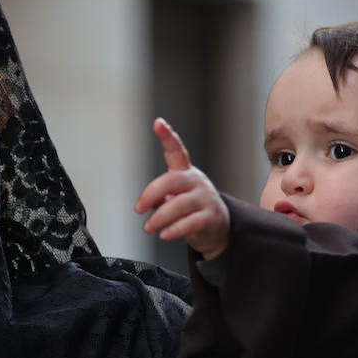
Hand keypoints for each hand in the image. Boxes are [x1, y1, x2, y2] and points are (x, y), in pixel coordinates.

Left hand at [134, 118, 229, 260]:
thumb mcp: (174, 199)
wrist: (218, 229)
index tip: (158, 123)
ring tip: (149, 227)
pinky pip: (189, 223)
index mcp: (185, 173)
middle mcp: (196, 182)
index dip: (167, 136)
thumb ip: (159, 198)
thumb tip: (147, 204)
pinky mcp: (210, 218)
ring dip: (159, 218)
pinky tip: (164, 234)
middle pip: (172, 181)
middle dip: (151, 194)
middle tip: (139, 209)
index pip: (176, 151)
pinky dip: (174, 230)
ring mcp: (205, 199)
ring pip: (179, 205)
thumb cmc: (191, 210)